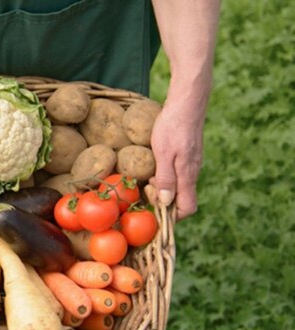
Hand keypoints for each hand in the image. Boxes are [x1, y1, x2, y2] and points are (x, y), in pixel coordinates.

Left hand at [150, 99, 204, 219]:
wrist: (187, 102)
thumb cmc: (173, 126)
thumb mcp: (164, 153)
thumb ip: (166, 179)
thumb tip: (166, 202)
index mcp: (188, 175)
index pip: (188, 208)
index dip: (172, 215)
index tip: (154, 208)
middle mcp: (193, 173)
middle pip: (182, 200)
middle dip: (163, 201)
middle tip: (148, 186)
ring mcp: (192, 164)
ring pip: (179, 187)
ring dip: (163, 188)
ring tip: (149, 175)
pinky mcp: (189, 156)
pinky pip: (178, 175)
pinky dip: (166, 177)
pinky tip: (154, 166)